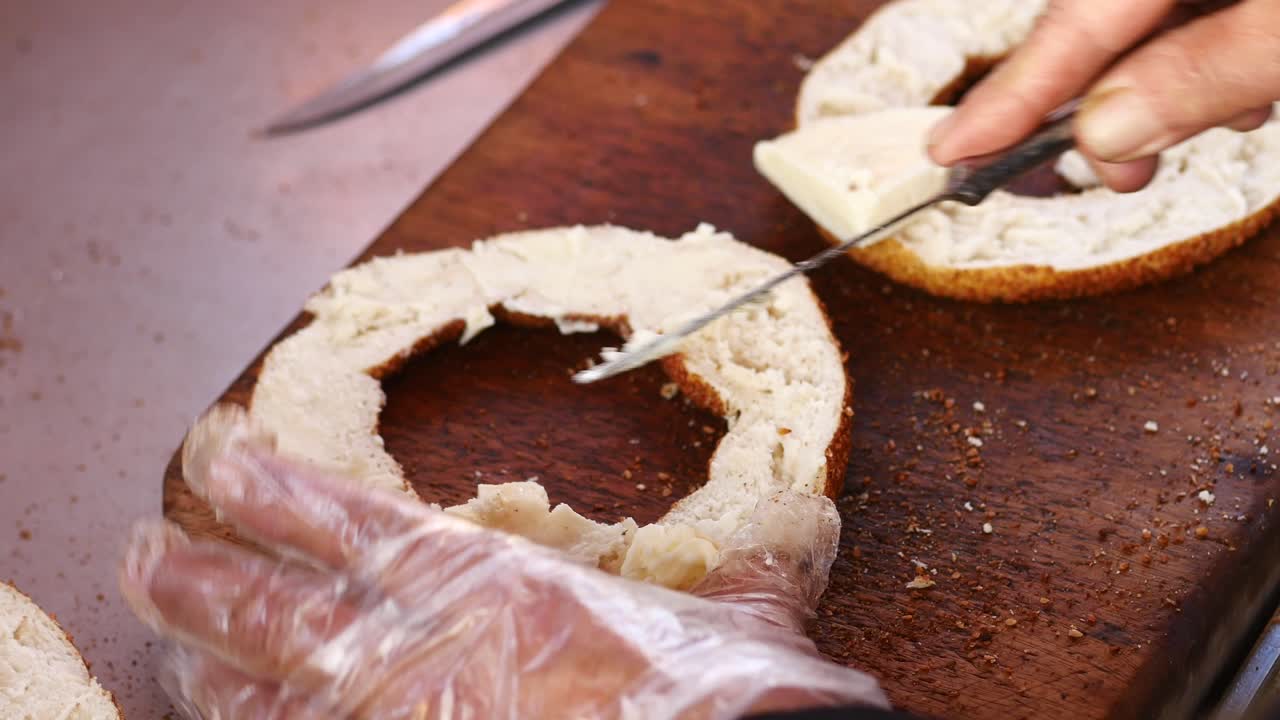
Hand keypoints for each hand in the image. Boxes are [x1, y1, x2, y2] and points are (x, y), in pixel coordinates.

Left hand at [119, 407, 887, 718]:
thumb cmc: (708, 699)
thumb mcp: (739, 623)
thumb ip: (753, 574)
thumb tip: (811, 526)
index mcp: (478, 582)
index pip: (339, 512)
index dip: (267, 479)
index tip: (217, 448)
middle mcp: (408, 652)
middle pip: (261, 601)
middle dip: (193, 570)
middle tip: (140, 546)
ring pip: (252, 695)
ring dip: (197, 664)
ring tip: (160, 642)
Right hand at [929, 0, 1277, 191]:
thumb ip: (1202, 76)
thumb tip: (1105, 134)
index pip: (1073, 21)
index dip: (1009, 94)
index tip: (951, 149)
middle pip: (1107, 22)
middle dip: (1098, 102)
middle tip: (1108, 173)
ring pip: (1157, 22)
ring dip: (1160, 87)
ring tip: (1179, 137)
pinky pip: (1205, 13)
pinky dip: (1204, 59)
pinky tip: (1236, 91)